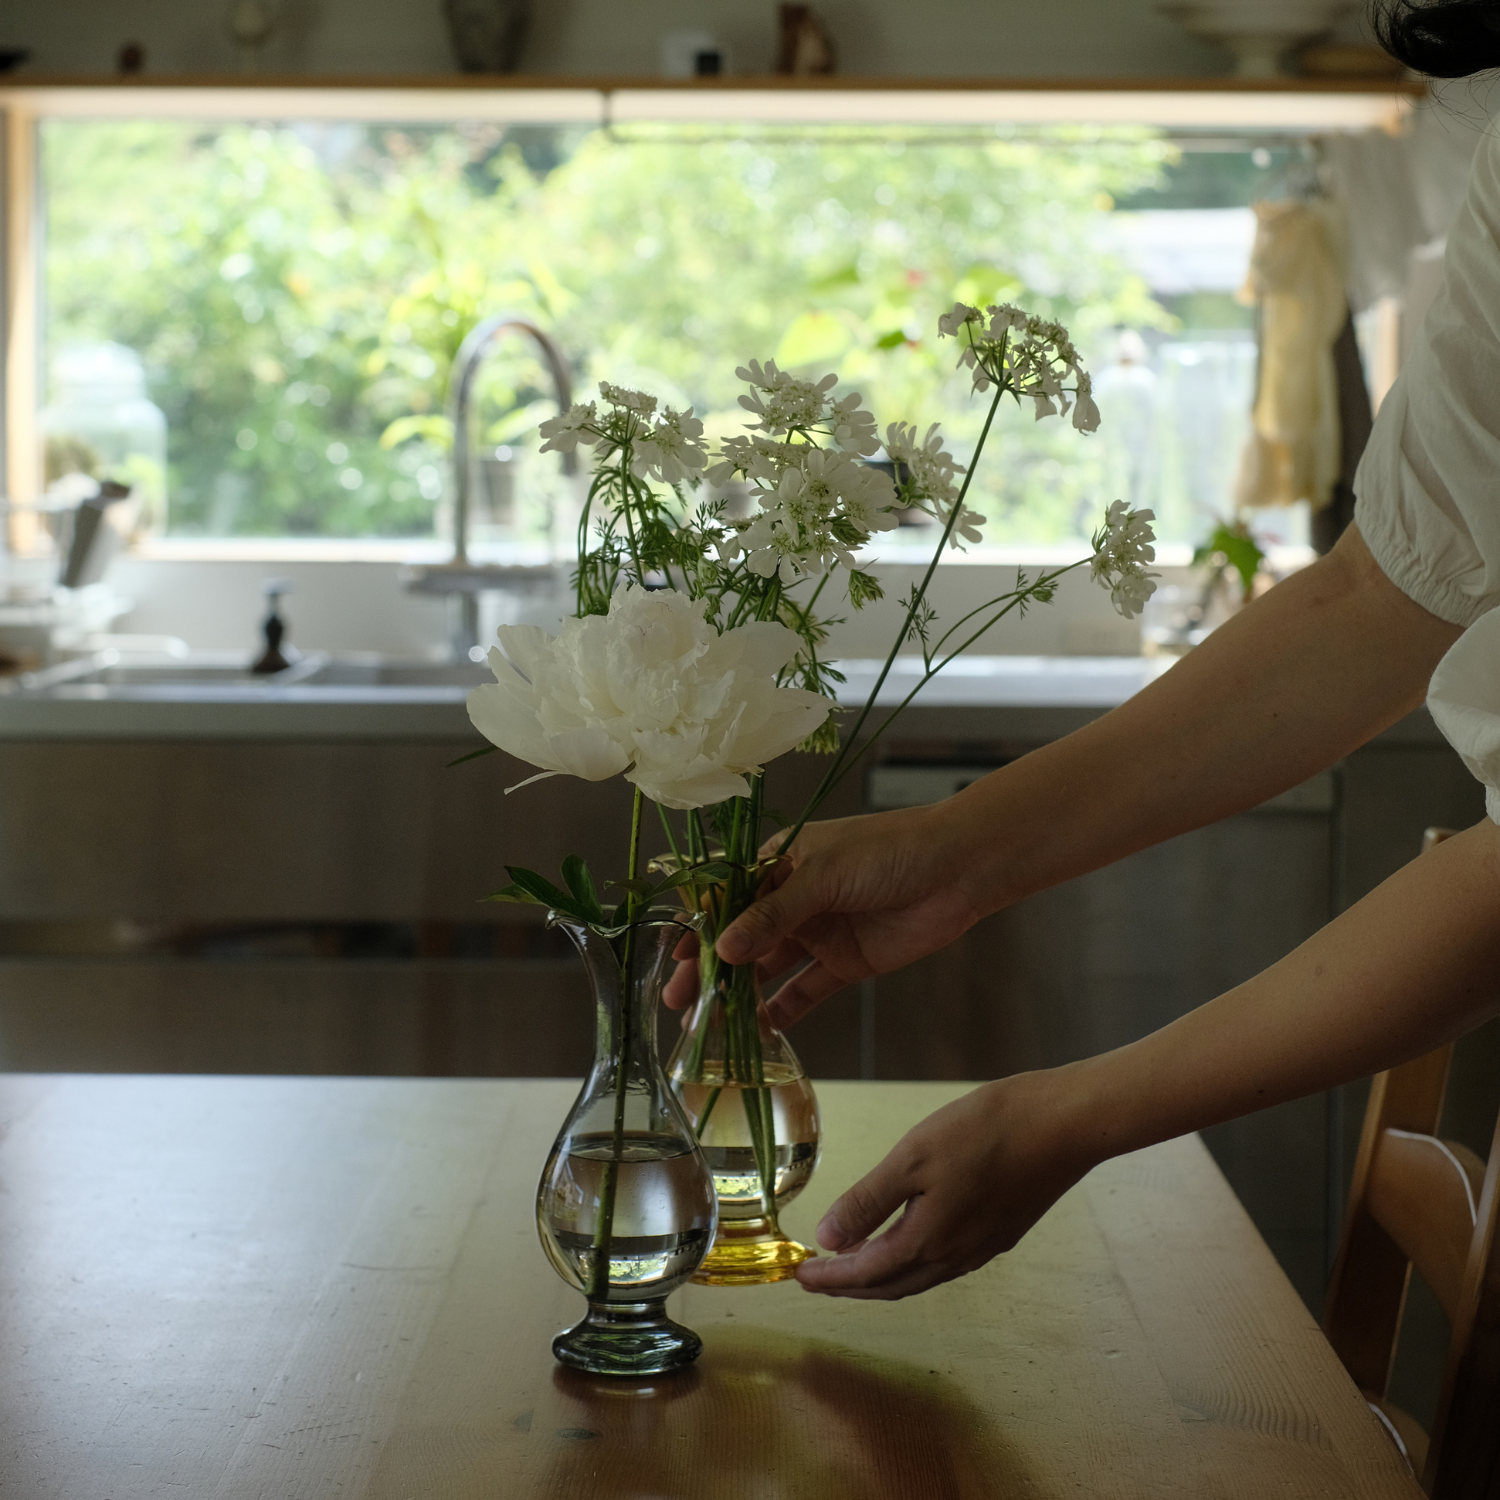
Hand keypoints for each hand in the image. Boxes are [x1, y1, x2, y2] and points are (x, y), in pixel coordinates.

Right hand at [662, 801, 989, 1023]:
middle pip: (741, 937)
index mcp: (781, 862)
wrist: (958, 869)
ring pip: (769, 968)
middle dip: (709, 969)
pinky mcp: (846, 963)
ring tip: (711, 1025)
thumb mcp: (823, 875)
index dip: (698, 927)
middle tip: (680, 1003)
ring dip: (741, 994)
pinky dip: (785, 1010)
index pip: (726, 897)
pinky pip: (807, 990)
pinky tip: (761, 1032)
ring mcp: (819, 932)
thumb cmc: (888, 851)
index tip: (672, 958)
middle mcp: (794, 898)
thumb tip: (723, 949)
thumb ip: (773, 915)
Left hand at [795, 1068, 1097, 1299]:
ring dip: (881, 1278)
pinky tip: (908, 1242)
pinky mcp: (1001, 1232)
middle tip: (816, 1278)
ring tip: (853, 1265)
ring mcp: (982, 1247)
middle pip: (891, 1285)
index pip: (865, 1273)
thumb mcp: (913, 1157)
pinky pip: (944, 1264)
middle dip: (849, 1286)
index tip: (798, 1275)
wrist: (1062, 1125)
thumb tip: (828, 1239)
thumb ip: (869, 1201)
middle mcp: (955, 1255)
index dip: (829, 1277)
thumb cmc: (986, 1132)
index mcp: (928, 1240)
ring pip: (919, 1278)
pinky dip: (913, 1263)